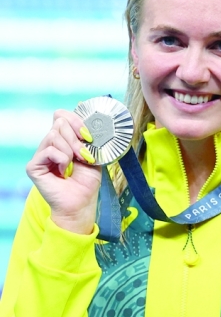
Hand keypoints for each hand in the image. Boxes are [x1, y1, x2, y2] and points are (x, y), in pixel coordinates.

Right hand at [25, 108, 102, 234]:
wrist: (81, 202)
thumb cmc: (87, 180)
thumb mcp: (92, 153)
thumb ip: (87, 136)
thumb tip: (85, 114)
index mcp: (62, 139)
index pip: (61, 116)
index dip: (76, 120)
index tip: (88, 135)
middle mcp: (49, 144)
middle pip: (59, 123)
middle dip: (77, 138)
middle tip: (84, 155)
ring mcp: (40, 155)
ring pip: (54, 135)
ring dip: (71, 150)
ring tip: (76, 163)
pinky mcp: (34, 166)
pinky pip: (49, 151)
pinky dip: (62, 159)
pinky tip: (63, 171)